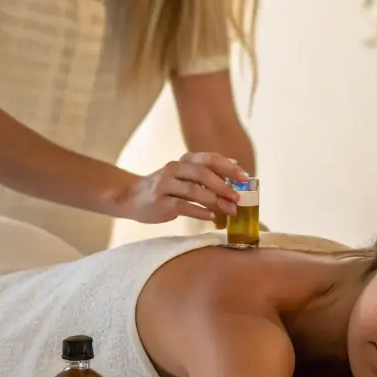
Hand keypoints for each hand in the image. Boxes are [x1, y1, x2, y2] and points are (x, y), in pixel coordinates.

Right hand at [113, 152, 247, 224]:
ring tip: (230, 210)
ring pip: (194, 190)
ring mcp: (165, 185)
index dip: (229, 167)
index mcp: (184, 160)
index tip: (245, 178)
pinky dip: (199, 212)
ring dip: (215, 201)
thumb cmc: (164, 188)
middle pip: (203, 174)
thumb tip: (236, 168)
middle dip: (224, 186)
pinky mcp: (160, 202)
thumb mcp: (184, 175)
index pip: (210, 159)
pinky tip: (212, 217)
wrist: (130, 197)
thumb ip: (206, 172)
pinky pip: (183, 206)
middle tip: (239, 198)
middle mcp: (174, 169)